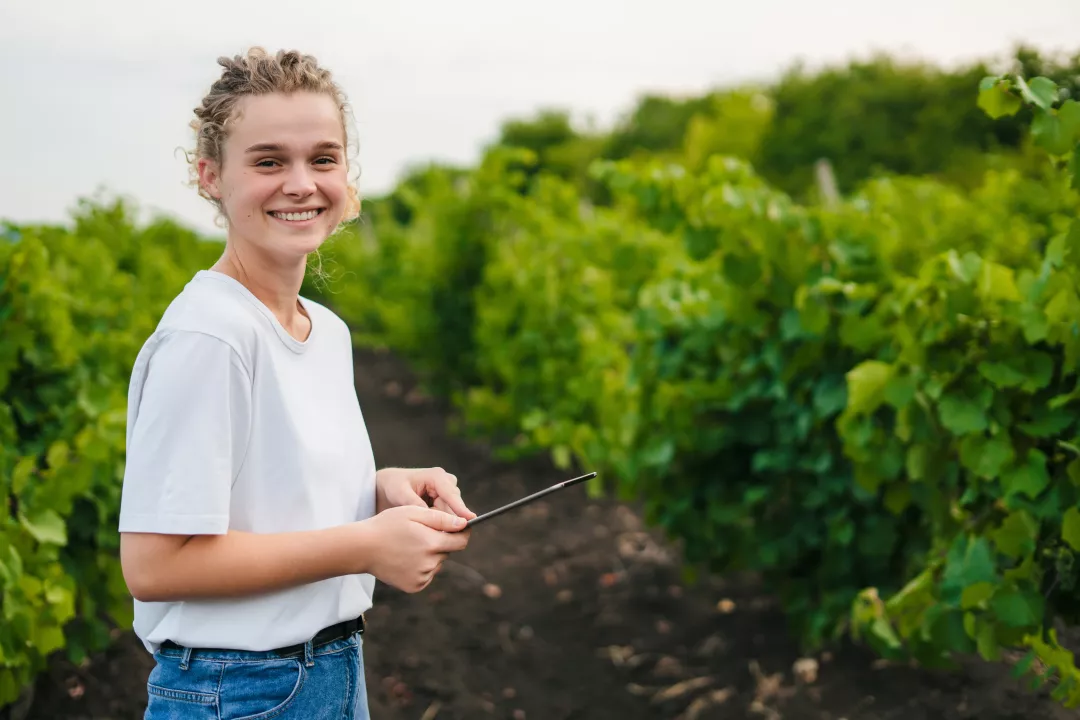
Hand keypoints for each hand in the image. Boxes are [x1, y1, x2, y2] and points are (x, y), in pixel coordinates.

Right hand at [356, 506, 470, 592]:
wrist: (362, 548)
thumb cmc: (387, 525)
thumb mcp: (413, 513)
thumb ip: (441, 519)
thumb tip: (464, 524)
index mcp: (431, 544)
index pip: (461, 541)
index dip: (462, 533)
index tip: (457, 527)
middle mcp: (429, 564)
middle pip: (448, 552)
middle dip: (440, 542)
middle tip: (420, 534)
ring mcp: (421, 577)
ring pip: (437, 564)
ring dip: (430, 555)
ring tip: (409, 546)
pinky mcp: (414, 586)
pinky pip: (427, 574)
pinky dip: (422, 567)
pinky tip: (406, 558)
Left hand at [375, 466, 476, 520]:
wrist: (392, 485)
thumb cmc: (395, 486)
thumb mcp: (401, 494)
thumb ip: (416, 504)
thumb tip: (431, 517)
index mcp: (437, 476)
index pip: (451, 494)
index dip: (460, 508)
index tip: (471, 519)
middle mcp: (447, 482)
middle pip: (453, 506)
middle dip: (445, 520)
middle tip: (430, 530)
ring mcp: (448, 491)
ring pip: (451, 513)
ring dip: (440, 521)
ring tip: (423, 524)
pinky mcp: (446, 500)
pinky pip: (447, 515)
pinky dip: (439, 521)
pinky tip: (427, 524)